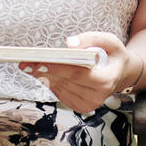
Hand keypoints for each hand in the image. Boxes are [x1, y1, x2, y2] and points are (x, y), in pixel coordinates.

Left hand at [18, 31, 137, 114]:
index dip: (58, 68)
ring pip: (60, 88)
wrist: (121, 74)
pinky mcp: (81, 106)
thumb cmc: (114, 55)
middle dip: (43, 71)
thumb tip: (69, 43)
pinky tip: (40, 72)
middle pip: (65, 82)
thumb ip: (91, 39)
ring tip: (27, 65)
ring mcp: (89, 104)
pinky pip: (60, 93)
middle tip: (24, 62)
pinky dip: (49, 82)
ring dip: (43, 77)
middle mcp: (97, 96)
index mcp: (106, 80)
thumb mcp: (110, 40)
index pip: (77, 74)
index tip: (39, 61)